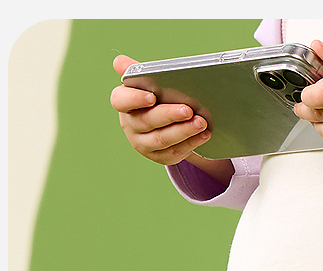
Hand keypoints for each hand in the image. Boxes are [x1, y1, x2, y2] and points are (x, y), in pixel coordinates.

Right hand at [110, 56, 232, 185]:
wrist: (166, 122)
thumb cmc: (155, 97)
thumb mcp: (146, 83)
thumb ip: (136, 71)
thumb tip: (119, 61)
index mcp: (124, 104)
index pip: (121, 101)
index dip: (135, 99)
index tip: (152, 96)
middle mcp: (130, 126)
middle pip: (147, 121)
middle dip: (169, 115)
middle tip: (188, 109)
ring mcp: (143, 144)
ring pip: (162, 139)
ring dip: (184, 131)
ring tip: (201, 122)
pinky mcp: (159, 156)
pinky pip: (175, 151)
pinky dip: (191, 142)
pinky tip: (204, 134)